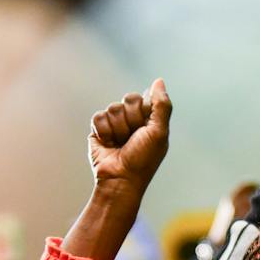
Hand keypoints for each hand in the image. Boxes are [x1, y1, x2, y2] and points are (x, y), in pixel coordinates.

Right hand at [87, 80, 172, 197]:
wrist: (120, 179)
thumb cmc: (143, 160)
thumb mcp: (159, 132)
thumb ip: (162, 105)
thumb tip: (159, 80)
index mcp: (149, 120)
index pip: (144, 98)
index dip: (145, 111)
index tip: (146, 128)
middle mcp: (132, 120)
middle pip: (129, 99)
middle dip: (132, 119)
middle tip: (133, 138)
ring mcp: (114, 124)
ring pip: (113, 108)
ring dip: (118, 128)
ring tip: (121, 144)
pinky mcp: (98, 130)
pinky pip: (99, 116)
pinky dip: (104, 131)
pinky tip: (108, 144)